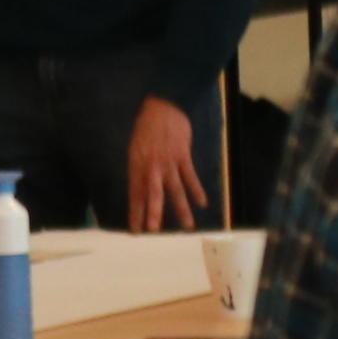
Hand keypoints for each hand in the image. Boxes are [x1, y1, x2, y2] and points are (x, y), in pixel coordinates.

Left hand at [124, 95, 213, 229]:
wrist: (162, 108)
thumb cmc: (147, 127)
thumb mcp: (135, 148)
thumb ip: (139, 168)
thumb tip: (141, 186)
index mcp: (137, 165)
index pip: (135, 193)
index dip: (135, 212)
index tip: (135, 230)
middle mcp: (151, 166)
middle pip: (152, 193)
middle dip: (153, 212)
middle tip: (154, 230)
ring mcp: (168, 162)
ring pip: (175, 188)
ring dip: (181, 208)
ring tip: (187, 225)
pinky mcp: (182, 155)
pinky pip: (190, 176)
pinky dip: (197, 190)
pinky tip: (202, 203)